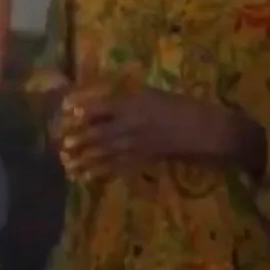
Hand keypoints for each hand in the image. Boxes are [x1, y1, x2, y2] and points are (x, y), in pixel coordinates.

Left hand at [59, 85, 251, 179]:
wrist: (211, 131)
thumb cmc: (187, 106)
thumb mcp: (158, 93)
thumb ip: (133, 95)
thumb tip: (110, 94)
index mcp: (134, 104)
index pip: (101, 107)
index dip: (82, 109)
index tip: (66, 110)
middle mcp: (131, 125)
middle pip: (97, 132)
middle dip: (78, 137)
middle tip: (59, 142)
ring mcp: (137, 145)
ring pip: (105, 152)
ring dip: (85, 157)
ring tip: (66, 162)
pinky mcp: (145, 160)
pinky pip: (119, 167)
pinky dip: (102, 171)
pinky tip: (88, 175)